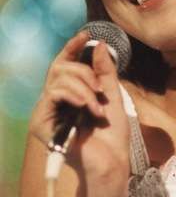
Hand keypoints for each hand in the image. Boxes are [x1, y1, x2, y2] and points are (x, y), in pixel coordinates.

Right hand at [29, 31, 130, 181]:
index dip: (73, 48)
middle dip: (84, 72)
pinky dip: (74, 95)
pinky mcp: (40, 123)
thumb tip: (98, 44)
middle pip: (61, 67)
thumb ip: (105, 71)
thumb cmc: (112, 135)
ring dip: (84, 88)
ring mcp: (47, 111)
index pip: (66, 64)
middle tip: (100, 88)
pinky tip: (86, 107)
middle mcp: (56, 100)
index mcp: (72, 93)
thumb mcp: (112, 95)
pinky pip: (53, 93)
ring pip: (58, 78)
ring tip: (97, 108)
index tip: (86, 34)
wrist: (111, 162)